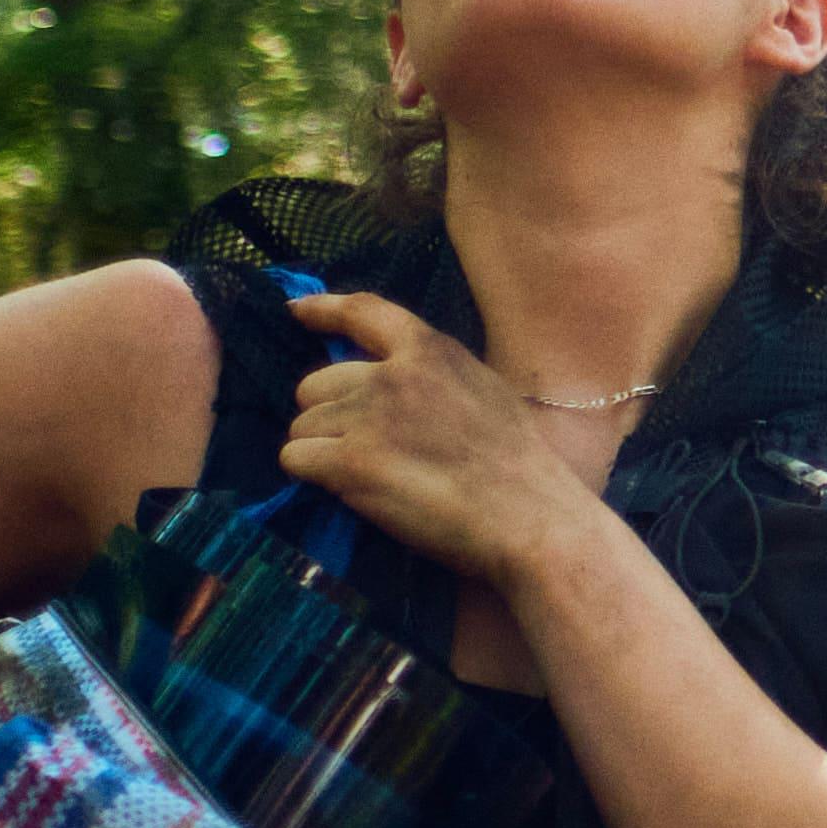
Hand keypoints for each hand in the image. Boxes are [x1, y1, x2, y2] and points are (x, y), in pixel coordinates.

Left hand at [280, 290, 610, 586]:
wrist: (530, 518)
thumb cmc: (518, 466)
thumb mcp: (483, 390)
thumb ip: (431, 376)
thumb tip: (383, 379)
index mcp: (430, 351)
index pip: (363, 312)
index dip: (323, 309)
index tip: (297, 311)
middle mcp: (392, 374)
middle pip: (315, 384)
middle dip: (326, 415)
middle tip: (361, 448)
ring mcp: (369, 416)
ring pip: (303, 425)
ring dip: (320, 449)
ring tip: (363, 475)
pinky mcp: (351, 462)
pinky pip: (296, 458)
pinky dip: (311, 475)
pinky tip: (345, 489)